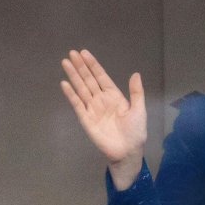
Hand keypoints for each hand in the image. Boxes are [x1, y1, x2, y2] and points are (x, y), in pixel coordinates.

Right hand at [60, 49, 146, 188]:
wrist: (127, 152)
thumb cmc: (135, 131)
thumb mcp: (139, 110)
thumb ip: (136, 92)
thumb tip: (135, 73)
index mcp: (114, 96)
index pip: (101, 76)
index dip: (93, 65)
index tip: (84, 53)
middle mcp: (101, 99)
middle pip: (88, 80)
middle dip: (80, 67)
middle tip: (71, 53)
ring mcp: (92, 109)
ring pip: (81, 89)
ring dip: (73, 76)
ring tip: (65, 63)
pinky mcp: (86, 120)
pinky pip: (77, 105)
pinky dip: (71, 95)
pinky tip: (65, 84)